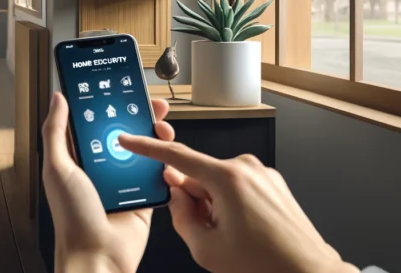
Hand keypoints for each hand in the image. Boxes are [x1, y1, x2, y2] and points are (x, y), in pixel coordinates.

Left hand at [42, 92, 174, 272]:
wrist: (99, 255)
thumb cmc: (73, 217)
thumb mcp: (57, 168)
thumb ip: (56, 131)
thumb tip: (58, 99)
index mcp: (77, 158)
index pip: (92, 122)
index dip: (106, 103)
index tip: (119, 87)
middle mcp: (100, 168)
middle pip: (123, 132)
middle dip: (138, 116)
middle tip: (152, 105)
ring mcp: (123, 181)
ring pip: (143, 150)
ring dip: (155, 137)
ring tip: (163, 128)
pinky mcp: (143, 196)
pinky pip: (157, 174)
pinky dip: (166, 164)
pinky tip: (169, 154)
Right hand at [116, 133, 357, 272]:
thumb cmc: (266, 265)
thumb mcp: (207, 248)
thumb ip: (181, 217)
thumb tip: (178, 197)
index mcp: (227, 178)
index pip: (176, 156)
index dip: (147, 148)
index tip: (128, 140)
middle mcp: (246, 168)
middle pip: (199, 176)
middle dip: (194, 199)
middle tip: (207, 231)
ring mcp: (262, 174)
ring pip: (219, 184)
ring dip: (214, 205)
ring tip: (233, 236)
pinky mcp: (272, 183)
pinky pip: (238, 187)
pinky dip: (232, 205)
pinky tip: (245, 232)